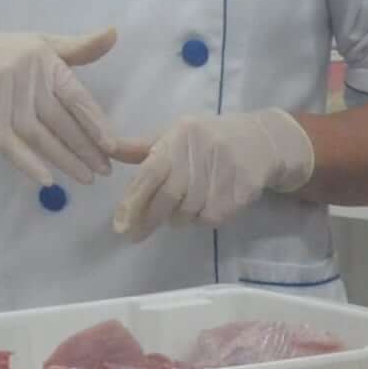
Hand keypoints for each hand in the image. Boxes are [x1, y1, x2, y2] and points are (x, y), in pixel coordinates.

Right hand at [0, 28, 120, 188]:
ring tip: (86, 177)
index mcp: (45, 61)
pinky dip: (28, 164)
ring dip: (63, 160)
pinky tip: (47, 180)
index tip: (112, 146)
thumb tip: (114, 34)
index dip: (94, 122)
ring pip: (38, 137)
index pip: (75, 96)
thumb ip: (81, 47)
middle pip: (60, 121)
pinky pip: (10, 146)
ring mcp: (3, 100)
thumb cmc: (12, 53)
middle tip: (106, 170)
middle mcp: (25, 79)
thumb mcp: (45, 44)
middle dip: (85, 148)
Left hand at [110, 109, 313, 236]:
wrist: (261, 142)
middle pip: (167, 198)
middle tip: (135, 234)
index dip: (132, 201)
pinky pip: (209, 218)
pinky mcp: (239, 192)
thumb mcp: (174, 134)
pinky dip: (201, 218)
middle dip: (148, 220)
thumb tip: (107, 149)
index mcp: (179, 137)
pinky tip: (205, 204)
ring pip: (187, 213)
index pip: (150, 173)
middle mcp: (200, 152)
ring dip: (177, 217)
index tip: (119, 226)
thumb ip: (141, 148)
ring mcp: (222, 173)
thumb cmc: (207, 139)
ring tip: (182, 206)